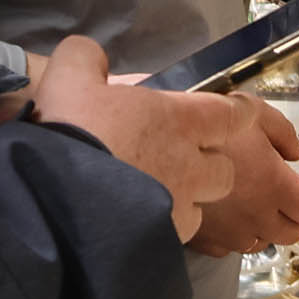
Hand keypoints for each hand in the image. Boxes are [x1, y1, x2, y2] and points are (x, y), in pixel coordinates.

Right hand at [22, 35, 298, 253]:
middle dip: (215, 167)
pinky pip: (187, 237)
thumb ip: (84, 61)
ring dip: (198, 202)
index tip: (242, 117)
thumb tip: (87, 57)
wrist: (54, 198)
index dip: (243, 115)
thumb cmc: (70, 131)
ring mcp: (184, 206)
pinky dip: (176, 230)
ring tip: (170, 200)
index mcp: (180, 119)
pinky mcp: (170, 241)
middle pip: (225, 169)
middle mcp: (192, 163)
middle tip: (190, 164)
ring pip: (208, 206)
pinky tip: (151, 227)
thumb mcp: (70, 78)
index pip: (235, 113)